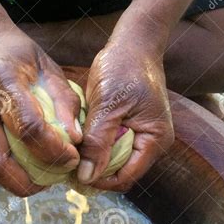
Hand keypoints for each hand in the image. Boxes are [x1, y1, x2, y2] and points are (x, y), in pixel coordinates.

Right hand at [0, 22, 82, 195]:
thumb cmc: (17, 51)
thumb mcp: (47, 66)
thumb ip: (64, 101)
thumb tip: (76, 140)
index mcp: (4, 81)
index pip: (28, 126)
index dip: (53, 149)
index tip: (72, 156)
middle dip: (28, 181)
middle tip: (54, 180)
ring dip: (15, 183)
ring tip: (41, 180)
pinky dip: (6, 175)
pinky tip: (26, 171)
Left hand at [76, 39, 173, 191]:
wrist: (133, 42)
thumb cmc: (124, 67)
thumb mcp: (107, 105)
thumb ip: (98, 143)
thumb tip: (86, 178)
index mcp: (155, 140)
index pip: (125, 177)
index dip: (99, 181)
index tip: (73, 175)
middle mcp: (152, 143)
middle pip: (120, 173)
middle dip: (95, 172)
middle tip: (68, 165)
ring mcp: (143, 137)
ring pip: (114, 162)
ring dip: (94, 160)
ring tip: (72, 153)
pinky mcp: (132, 129)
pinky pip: (112, 147)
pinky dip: (97, 147)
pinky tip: (80, 142)